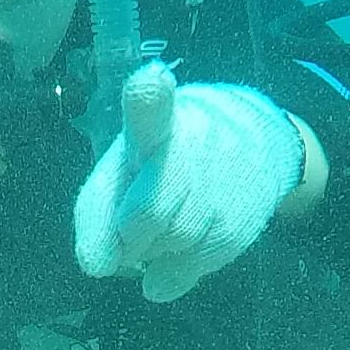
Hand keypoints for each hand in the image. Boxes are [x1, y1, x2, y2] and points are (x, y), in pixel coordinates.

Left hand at [73, 63, 315, 302]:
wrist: (253, 149)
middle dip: (129, 235)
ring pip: (171, 243)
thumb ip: (97, 213)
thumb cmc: (165, 160)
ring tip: (166, 222)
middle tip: (131, 227)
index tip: (151, 79)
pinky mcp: (242, 224)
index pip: (151, 107)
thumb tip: (98, 265)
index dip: (149, 96)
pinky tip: (181, 244)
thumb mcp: (124, 167)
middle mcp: (196, 146)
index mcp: (155, 122)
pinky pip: (194, 267)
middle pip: (148, 213)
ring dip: (154, 250)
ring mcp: (224, 186)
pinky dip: (175, 270)